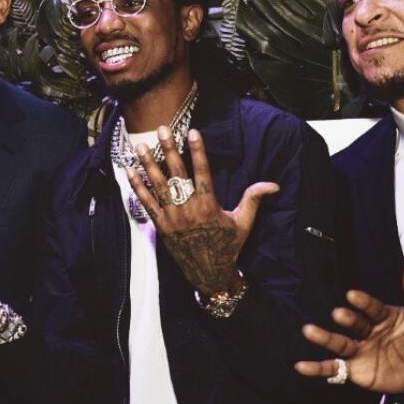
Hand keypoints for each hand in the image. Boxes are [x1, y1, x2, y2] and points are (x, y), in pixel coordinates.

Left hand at [125, 126, 277, 299]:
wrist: (209, 274)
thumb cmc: (228, 246)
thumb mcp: (244, 223)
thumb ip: (253, 199)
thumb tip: (273, 184)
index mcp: (209, 206)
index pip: (202, 173)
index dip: (197, 151)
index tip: (193, 132)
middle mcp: (188, 210)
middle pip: (177, 174)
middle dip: (168, 150)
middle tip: (162, 129)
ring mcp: (172, 218)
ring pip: (158, 186)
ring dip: (148, 164)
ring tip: (140, 146)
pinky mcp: (161, 226)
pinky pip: (146, 203)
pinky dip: (137, 187)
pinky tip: (130, 171)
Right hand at [295, 261, 403, 403]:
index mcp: (382, 316)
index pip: (372, 308)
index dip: (363, 303)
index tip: (352, 295)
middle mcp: (367, 331)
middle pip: (353, 324)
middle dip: (346, 319)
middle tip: (338, 314)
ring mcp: (359, 350)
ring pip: (339, 342)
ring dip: (324, 337)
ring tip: (308, 330)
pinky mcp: (354, 369)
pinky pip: (333, 368)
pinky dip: (317, 368)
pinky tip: (301, 366)